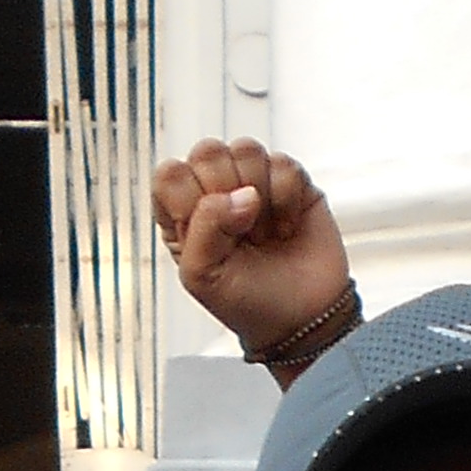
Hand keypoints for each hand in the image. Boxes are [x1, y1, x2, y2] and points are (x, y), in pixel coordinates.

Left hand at [151, 140, 353, 361]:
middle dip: (225, 193)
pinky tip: (286, 227)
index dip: (189, 200)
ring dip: (258, 196)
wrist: (300, 321)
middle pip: (207, 151)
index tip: (210, 237)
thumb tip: (243, 194)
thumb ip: (204, 227)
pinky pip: (284, 164)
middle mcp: (216, 190)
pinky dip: (287, 199)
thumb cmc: (245, 303)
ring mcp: (254, 182)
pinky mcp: (291, 182)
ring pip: (246, 149)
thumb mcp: (202, 277)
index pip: (171, 173)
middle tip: (240, 233)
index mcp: (183, 212)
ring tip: (263, 233)